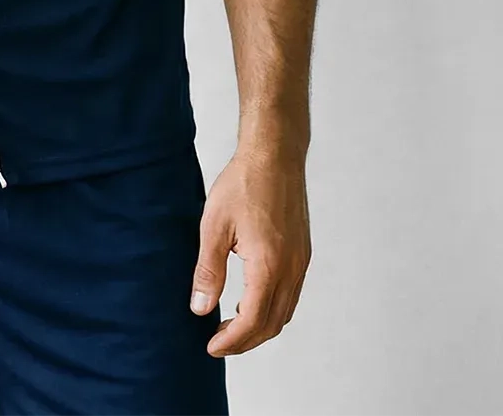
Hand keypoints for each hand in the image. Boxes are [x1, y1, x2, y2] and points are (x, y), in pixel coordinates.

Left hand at [188, 147, 310, 356]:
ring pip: (286, 311)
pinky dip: (273, 308)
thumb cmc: (242, 184)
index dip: (232, 341)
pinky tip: (251, 300)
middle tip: (218, 342)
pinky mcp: (302, 252)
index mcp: (269, 265)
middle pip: (273, 324)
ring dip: (261, 327)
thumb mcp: (214, 226)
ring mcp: (301, 261)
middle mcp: (291, 268)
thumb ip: (208, 271)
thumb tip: (199, 309)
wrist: (274, 154)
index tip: (211, 347)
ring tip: (231, 326)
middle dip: (246, 341)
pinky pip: (291, 294)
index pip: (253, 321)